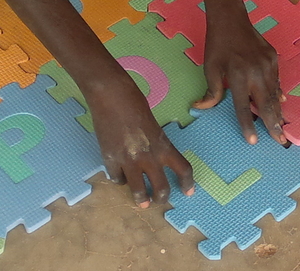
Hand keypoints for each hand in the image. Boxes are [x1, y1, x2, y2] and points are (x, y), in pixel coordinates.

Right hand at [84, 74, 193, 206]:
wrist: (112, 97)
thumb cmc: (135, 103)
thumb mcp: (153, 125)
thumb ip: (156, 144)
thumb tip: (155, 160)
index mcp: (163, 145)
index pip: (183, 169)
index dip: (188, 183)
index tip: (189, 192)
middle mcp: (149, 157)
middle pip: (161, 187)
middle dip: (162, 198)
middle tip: (160, 201)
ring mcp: (129, 161)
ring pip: (137, 190)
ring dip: (141, 199)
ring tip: (141, 202)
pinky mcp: (110, 160)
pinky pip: (117, 178)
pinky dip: (120, 180)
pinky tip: (121, 178)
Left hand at [194, 2, 286, 144]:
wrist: (231, 19)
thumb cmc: (217, 45)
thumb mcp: (209, 68)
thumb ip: (211, 90)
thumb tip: (201, 107)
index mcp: (238, 77)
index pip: (243, 107)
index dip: (247, 125)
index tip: (253, 141)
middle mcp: (256, 73)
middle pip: (266, 104)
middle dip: (274, 124)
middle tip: (280, 141)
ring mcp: (268, 65)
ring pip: (274, 94)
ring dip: (278, 111)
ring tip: (282, 127)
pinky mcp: (273, 59)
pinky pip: (276, 81)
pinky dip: (277, 93)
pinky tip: (280, 103)